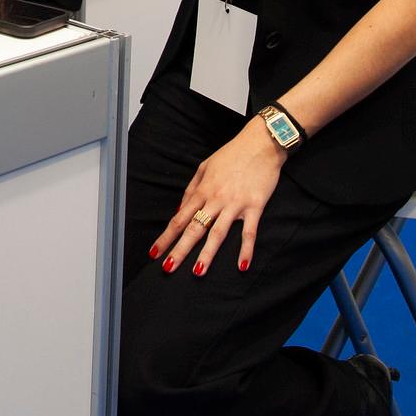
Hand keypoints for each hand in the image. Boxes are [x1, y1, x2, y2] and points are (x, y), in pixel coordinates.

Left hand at [150, 118, 286, 276]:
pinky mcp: (254, 206)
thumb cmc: (231, 155)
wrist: (259, 144)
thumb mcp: (204, 167)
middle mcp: (214, 199)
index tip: (155, 252)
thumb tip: (180, 210)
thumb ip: (191, 189)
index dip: (166, 237)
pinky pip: (249, 232)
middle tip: (168, 267)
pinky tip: (242, 265)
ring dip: (207, 254)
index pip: (179, 219)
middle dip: (179, 250)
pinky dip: (245, 249)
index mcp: (201, 191)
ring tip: (197, 271)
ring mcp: (234, 204)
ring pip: (217, 233)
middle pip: (193, 229)